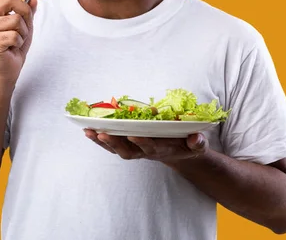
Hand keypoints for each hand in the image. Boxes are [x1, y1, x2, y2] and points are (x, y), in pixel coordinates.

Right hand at [0, 0, 36, 81]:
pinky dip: (20, 42)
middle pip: (9, 0)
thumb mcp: (24, 24)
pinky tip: (13, 47)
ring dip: (23, 31)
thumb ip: (28, 11)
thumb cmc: (14, 45)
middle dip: (25, 11)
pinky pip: (15, 35)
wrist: (8, 68)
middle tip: (25, 24)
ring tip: (17, 39)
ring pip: (15, 19)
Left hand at [84, 129, 207, 163]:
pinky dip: (100, 139)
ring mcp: (136, 150)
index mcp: (162, 149)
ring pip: (117, 149)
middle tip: (102, 133)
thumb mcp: (197, 145)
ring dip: (103, 141)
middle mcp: (146, 152)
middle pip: (128, 151)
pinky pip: (112, 145)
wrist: (179, 154)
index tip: (133, 134)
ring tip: (89, 131)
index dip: (142, 142)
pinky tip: (88, 131)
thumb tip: (195, 138)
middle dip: (115, 143)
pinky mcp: (129, 146)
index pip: (150, 147)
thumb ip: (197, 143)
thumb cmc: (187, 145)